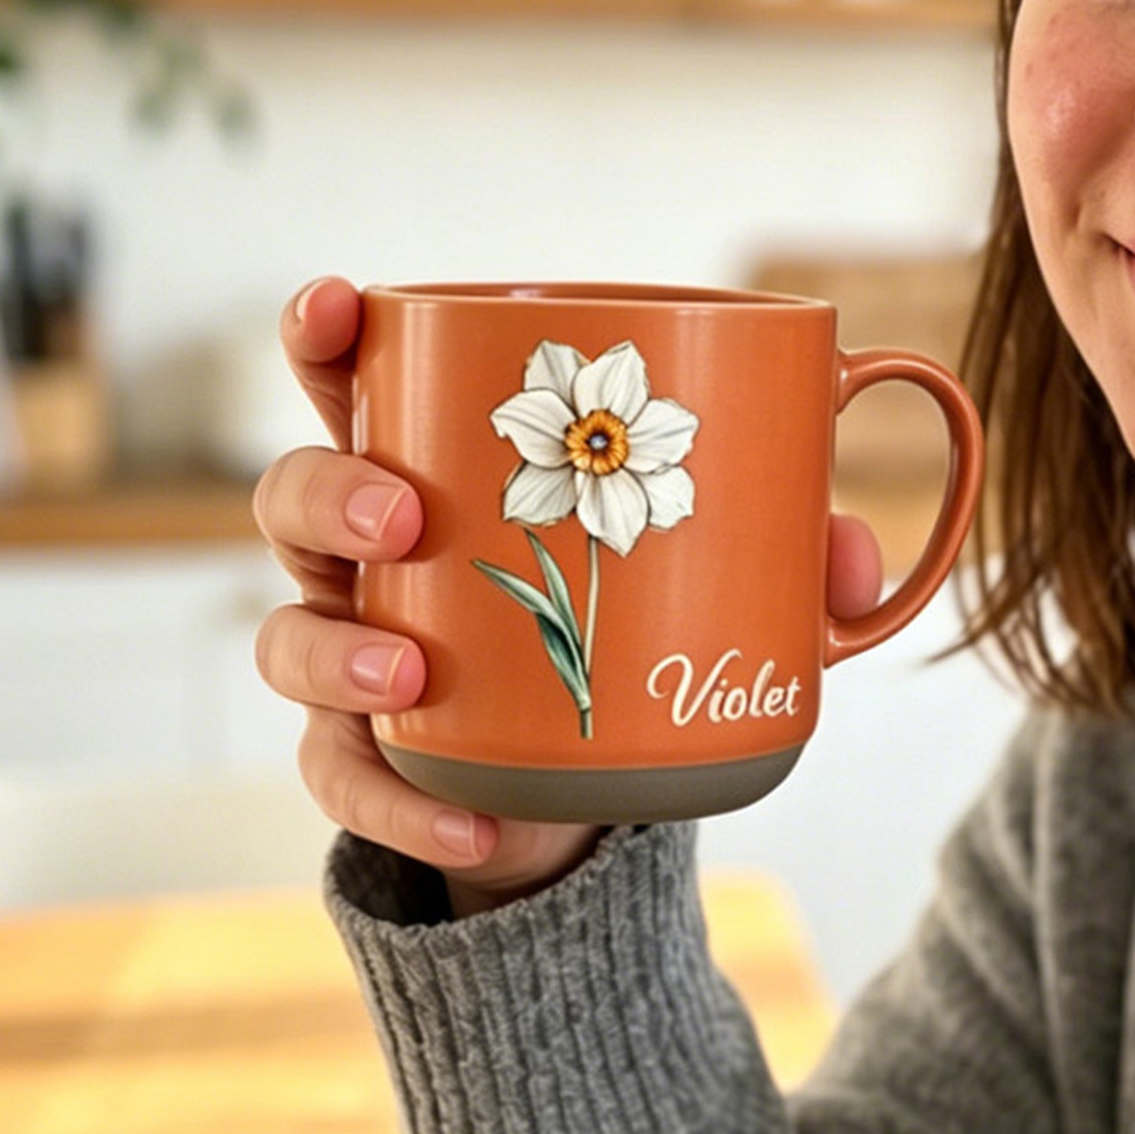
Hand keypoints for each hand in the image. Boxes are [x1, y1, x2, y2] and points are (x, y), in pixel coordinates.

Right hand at [255, 278, 884, 915]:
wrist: (605, 781)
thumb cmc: (648, 626)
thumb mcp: (733, 584)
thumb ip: (796, 559)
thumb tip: (849, 557)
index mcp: (443, 468)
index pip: (358, 383)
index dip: (324, 337)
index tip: (342, 308)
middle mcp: (375, 555)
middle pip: (292, 495)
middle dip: (329, 493)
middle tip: (404, 517)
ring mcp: (358, 655)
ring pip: (285, 637)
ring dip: (338, 650)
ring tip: (412, 671)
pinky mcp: (368, 760)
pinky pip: (348, 781)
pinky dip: (405, 808)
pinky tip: (475, 826)